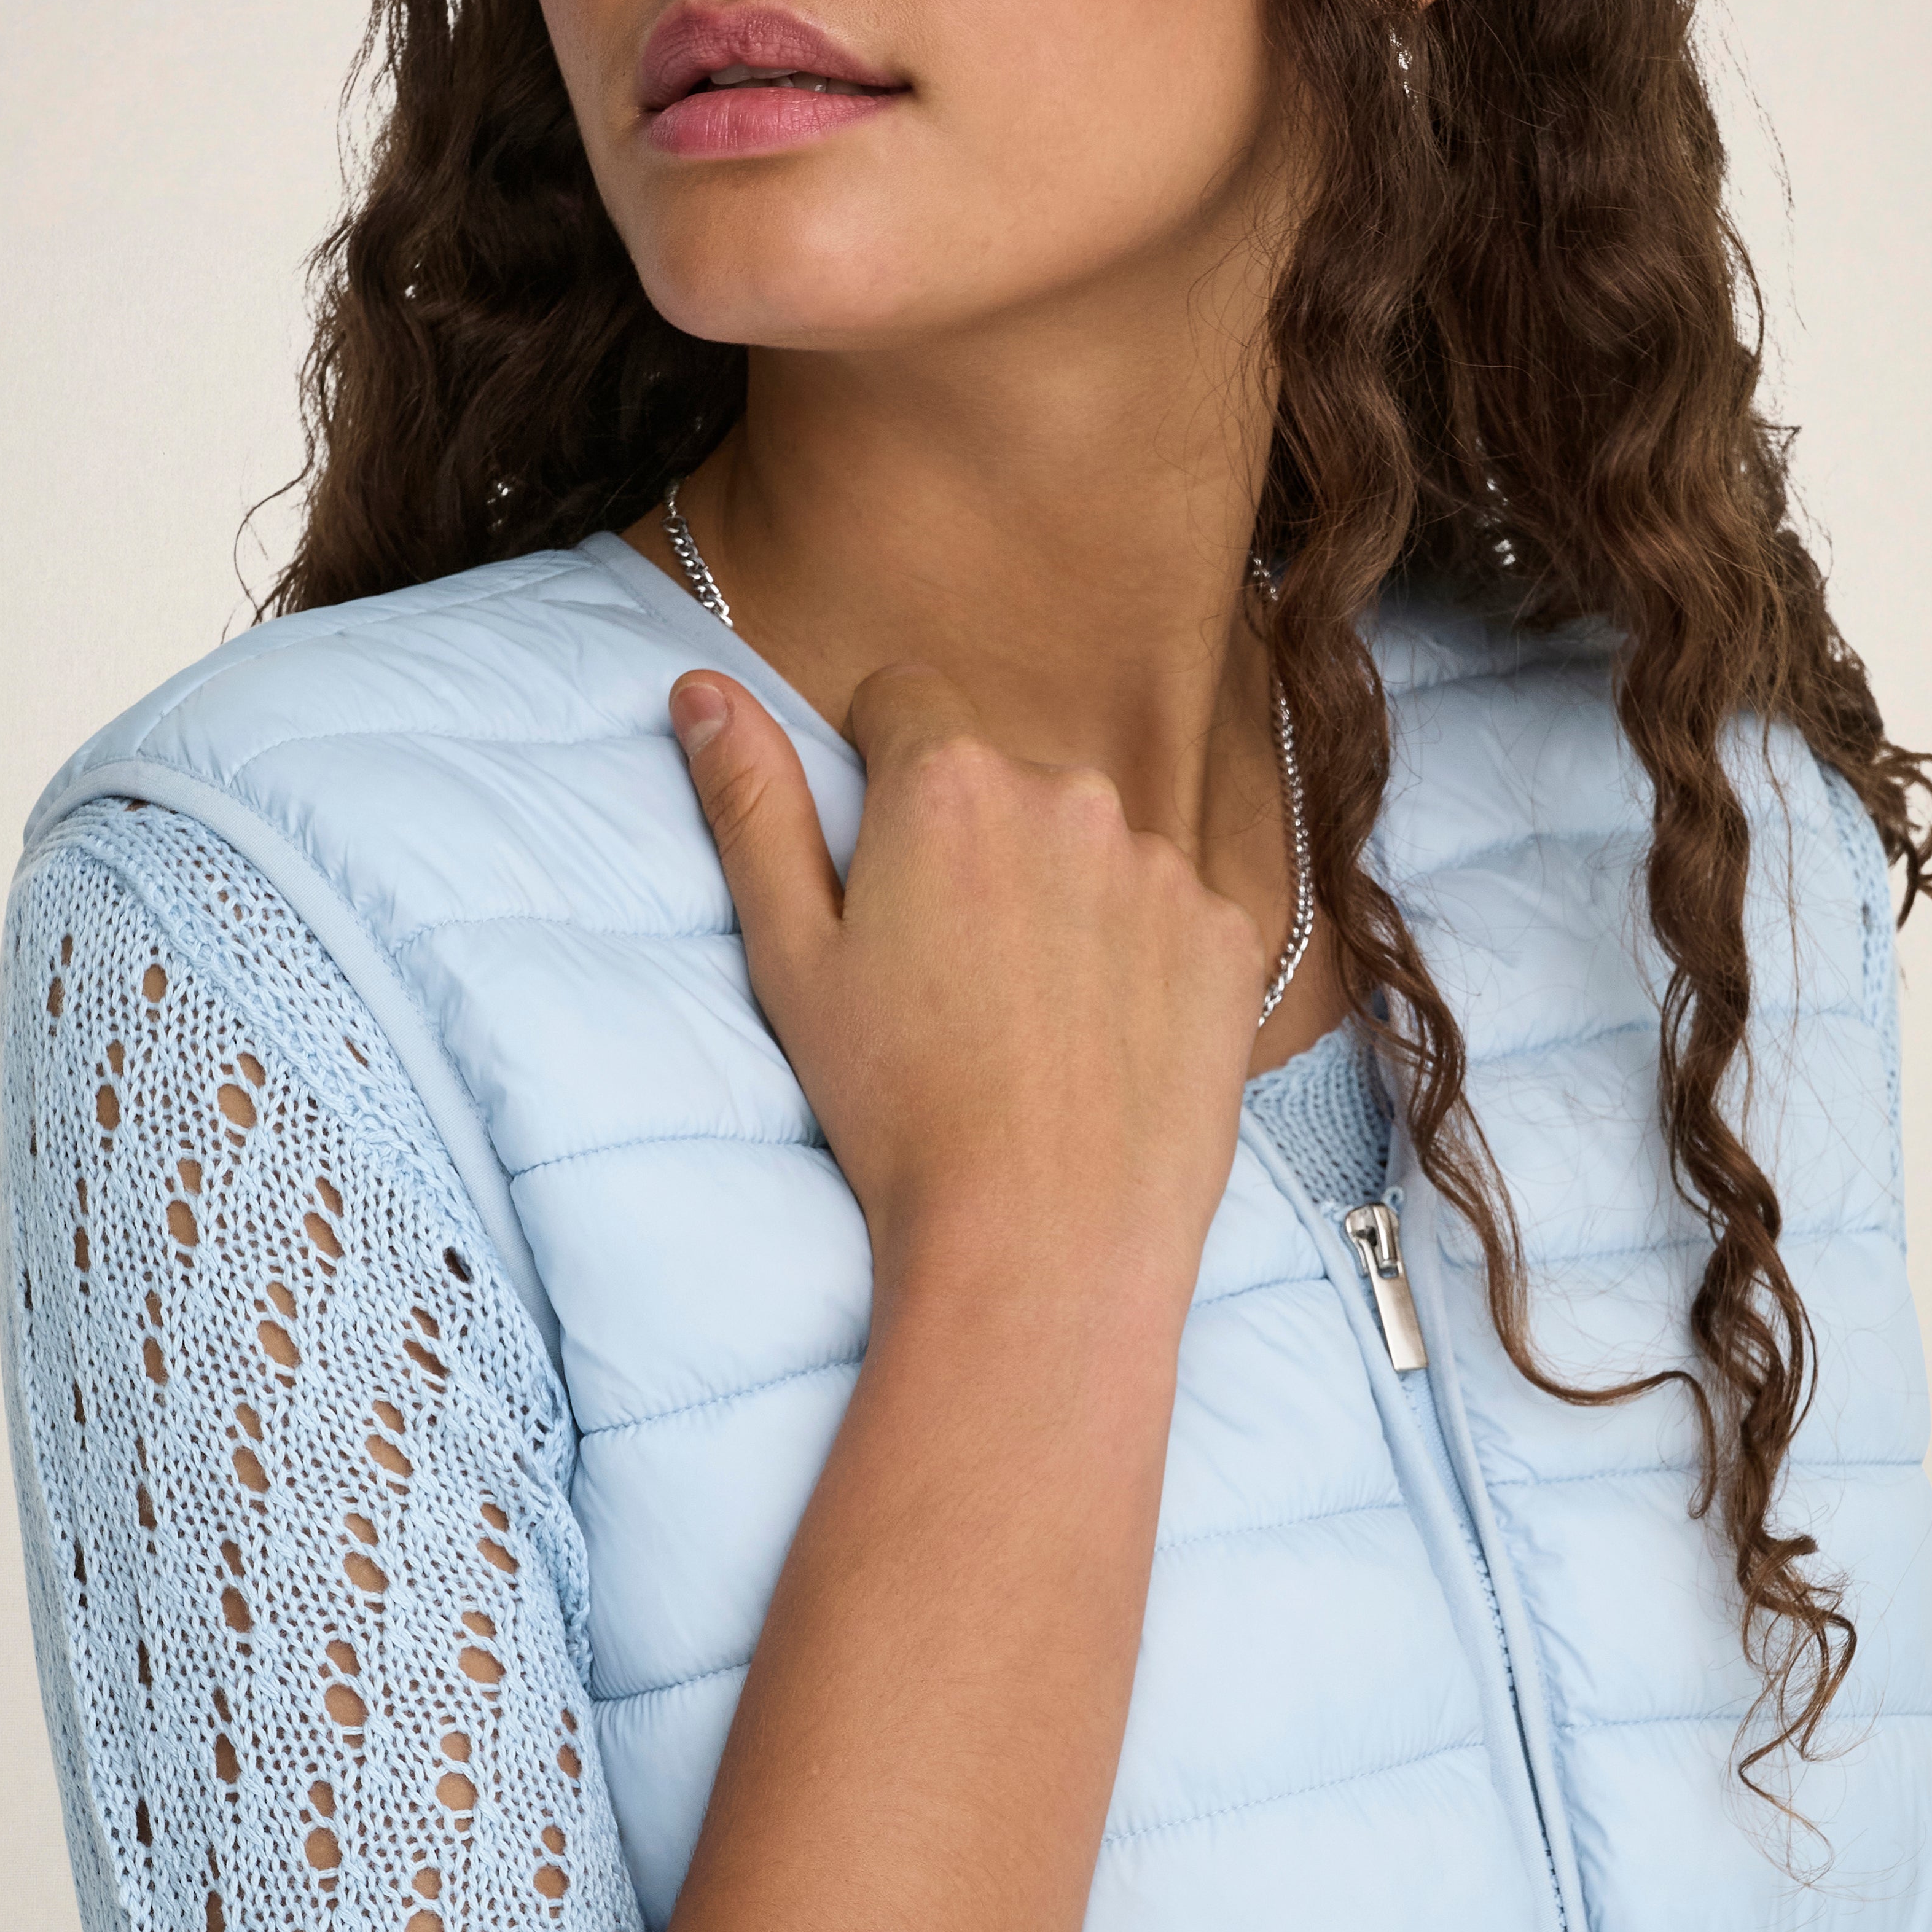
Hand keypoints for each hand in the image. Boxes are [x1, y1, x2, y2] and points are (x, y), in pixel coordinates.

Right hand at [668, 663, 1263, 1298]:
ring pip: (1092, 847)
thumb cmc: (898, 1108)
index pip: (906, 703)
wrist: (1043, 1243)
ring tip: (1031, 1020)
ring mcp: (1162, 863)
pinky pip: (1173, 912)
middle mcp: (1069, 793)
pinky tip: (1103, 1043)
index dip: (880, 774)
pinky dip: (1140, 958)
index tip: (883, 865)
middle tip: (951, 971)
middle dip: (976, 842)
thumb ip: (753, 806)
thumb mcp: (793, 957)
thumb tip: (704, 688)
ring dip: (1062, 897)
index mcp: (948, 780)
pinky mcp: (1228, 934)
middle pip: (1006, 778)